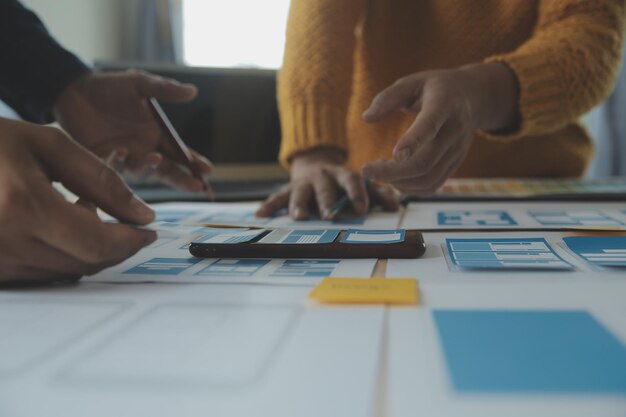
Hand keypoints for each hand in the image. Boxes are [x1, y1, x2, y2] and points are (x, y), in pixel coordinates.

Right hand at [0, 118, 156, 285]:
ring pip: (64, 271)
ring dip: (89, 250)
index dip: (130, 241)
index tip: (148, 230)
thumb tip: (142, 214)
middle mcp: (5, 243)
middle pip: (84, 263)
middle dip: (115, 246)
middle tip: (126, 222)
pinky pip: (39, 273)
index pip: (97, 244)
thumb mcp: (48, 145)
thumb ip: (101, 180)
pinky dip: (63, 254)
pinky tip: (60, 225)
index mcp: (22, 208)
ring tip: (87, 214)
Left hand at [53, 70, 212, 191]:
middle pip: (168, 170)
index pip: (181, 153)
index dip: (195, 162)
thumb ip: (165, 89)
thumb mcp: (139, 83)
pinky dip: (120, 161)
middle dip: (182, 179)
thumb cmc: (109, 87)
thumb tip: (193, 91)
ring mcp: (125, 157)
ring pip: (143, 172)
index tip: (207, 170)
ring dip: (150, 167)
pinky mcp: (103, 160)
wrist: (73, 90)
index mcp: (157, 134)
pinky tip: (123, 151)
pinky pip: (114, 167)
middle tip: (196, 186)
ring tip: (154, 157)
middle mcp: (145, 150)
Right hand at [256, 148, 398, 219]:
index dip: (358, 193)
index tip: (362, 208)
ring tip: (298, 217)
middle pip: (326, 189)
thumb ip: (378, 193)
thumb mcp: (361, 183)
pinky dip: (269, 206)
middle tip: (330, 216)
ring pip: (300, 192)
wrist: (316, 162)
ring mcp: (304, 183)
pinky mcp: (289, 189)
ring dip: (299, 205)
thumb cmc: (343, 180)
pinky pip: (278, 198)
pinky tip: (260, 215)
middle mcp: (323, 177)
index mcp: (343, 174)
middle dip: (328, 202)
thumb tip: (395, 205)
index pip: (352, 180)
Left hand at [362, 62, 518, 192]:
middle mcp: (455, 130)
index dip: (413, 141)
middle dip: (391, 172)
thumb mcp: (411, 82)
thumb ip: (387, 98)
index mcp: (444, 104)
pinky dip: (409, 188)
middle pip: (424, 162)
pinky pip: (432, 185)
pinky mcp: (455, 164)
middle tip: (365, 170)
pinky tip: (393, 178)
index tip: (394, 155)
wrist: (472, 98)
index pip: (430, 125)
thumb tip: (366, 118)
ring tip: (378, 172)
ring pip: (427, 179)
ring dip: (398, 182)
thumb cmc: (434, 88)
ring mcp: (457, 151)